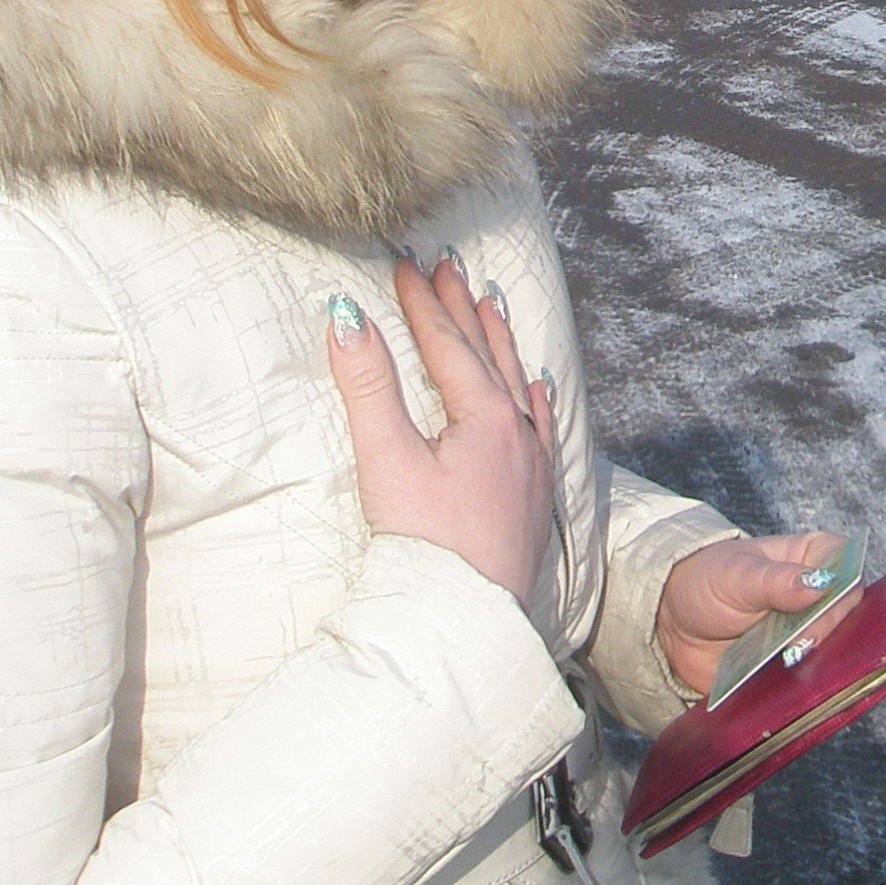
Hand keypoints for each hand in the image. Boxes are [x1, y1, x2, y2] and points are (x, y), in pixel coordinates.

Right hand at [327, 256, 559, 610]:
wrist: (466, 620)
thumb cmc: (426, 544)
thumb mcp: (387, 460)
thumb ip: (367, 387)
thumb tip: (345, 319)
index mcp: (485, 417)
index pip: (448, 344)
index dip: (422, 303)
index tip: (404, 265)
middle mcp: (517, 433)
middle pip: (487, 354)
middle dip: (463, 307)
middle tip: (448, 266)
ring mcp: (531, 465)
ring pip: (517, 383)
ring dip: (500, 342)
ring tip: (491, 304)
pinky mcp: (534, 498)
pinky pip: (539, 426)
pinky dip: (532, 396)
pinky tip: (535, 386)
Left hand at [654, 532, 848, 699]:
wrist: (671, 624)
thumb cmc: (706, 583)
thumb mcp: (736, 576)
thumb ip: (776, 580)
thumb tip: (819, 583)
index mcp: (810, 558)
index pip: (848, 567)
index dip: (841, 587)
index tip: (819, 605)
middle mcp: (817, 596)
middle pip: (849, 614)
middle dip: (828, 631)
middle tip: (797, 645)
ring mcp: (807, 634)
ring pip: (836, 650)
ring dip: (820, 662)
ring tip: (788, 665)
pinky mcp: (793, 668)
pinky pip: (811, 680)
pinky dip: (804, 687)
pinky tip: (787, 687)